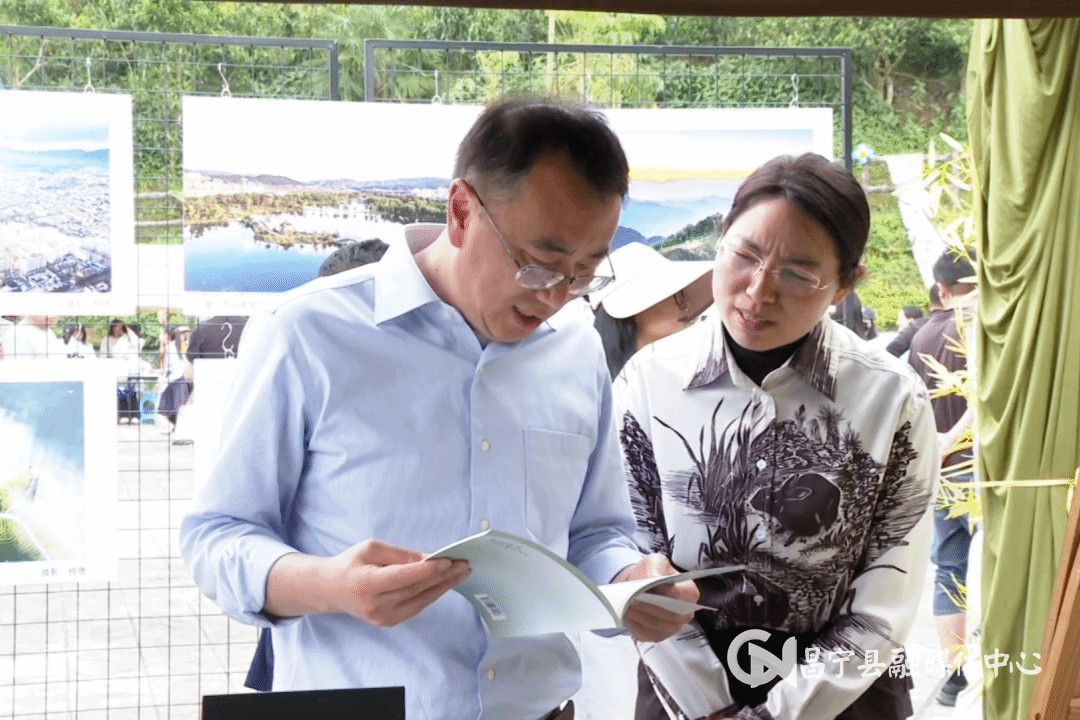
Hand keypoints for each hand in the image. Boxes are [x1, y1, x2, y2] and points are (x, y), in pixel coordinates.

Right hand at [266, 539, 469, 627]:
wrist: (332, 590)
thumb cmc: (351, 563)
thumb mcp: (372, 548)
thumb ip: (400, 555)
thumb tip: (429, 559)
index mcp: (368, 584)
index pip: (405, 578)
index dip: (429, 570)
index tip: (450, 561)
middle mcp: (376, 605)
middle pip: (417, 590)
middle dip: (443, 577)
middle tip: (464, 565)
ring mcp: (382, 618)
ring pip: (421, 601)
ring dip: (443, 587)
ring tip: (461, 574)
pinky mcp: (388, 622)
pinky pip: (416, 607)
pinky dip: (432, 595)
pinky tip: (445, 584)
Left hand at [614, 553, 699, 641]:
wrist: (640, 586)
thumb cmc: (651, 573)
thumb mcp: (655, 562)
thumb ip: (656, 568)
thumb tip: (653, 579)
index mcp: (690, 593)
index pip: (681, 596)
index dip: (665, 593)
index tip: (648, 587)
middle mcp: (685, 614)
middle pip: (670, 616)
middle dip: (650, 607)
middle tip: (633, 599)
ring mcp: (672, 628)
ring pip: (657, 627)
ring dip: (641, 617)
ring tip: (627, 606)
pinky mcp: (657, 636)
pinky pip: (646, 634)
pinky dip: (634, 625)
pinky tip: (626, 616)